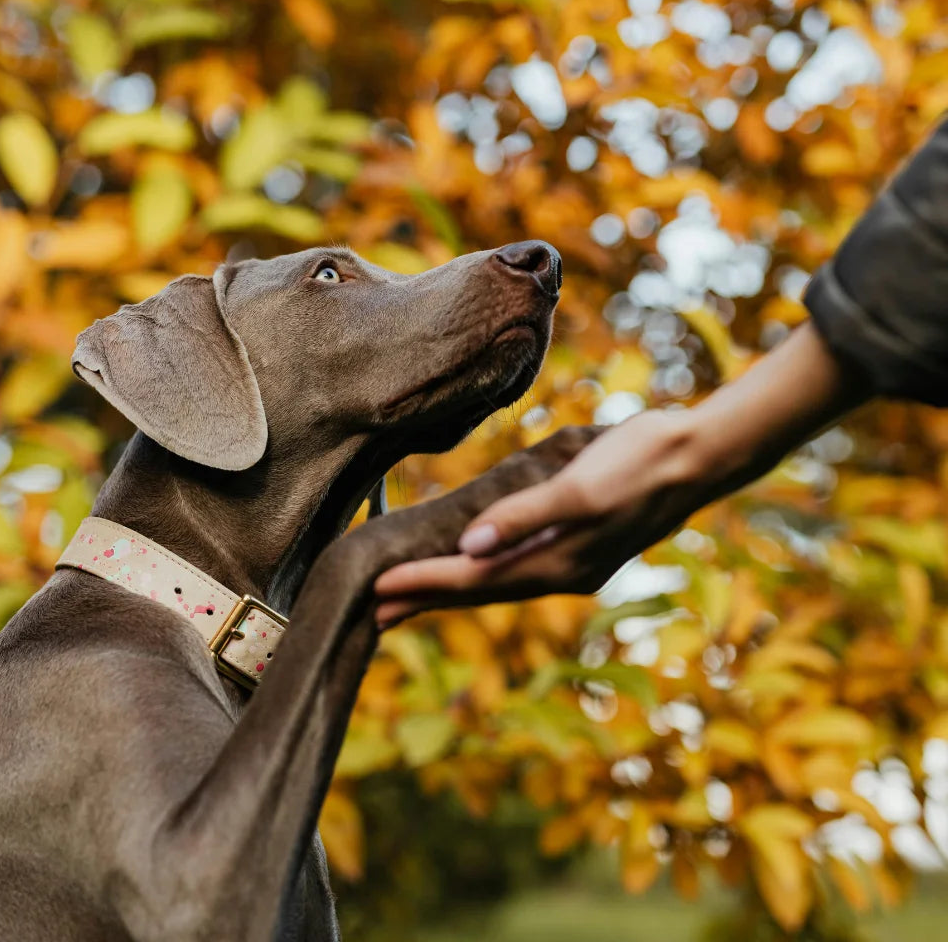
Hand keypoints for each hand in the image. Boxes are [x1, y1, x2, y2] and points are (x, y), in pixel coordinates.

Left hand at [374, 409, 707, 625]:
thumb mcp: (580, 488)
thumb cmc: (639, 463)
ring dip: (448, 590)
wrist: (697, 457)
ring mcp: (572, 561)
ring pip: (495, 583)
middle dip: (426, 600)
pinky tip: (467, 566)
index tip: (375, 588)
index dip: (424, 583)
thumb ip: (525, 517)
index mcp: (559, 562)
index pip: (474, 579)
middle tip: (371, 612)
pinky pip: (515, 567)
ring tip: (406, 597)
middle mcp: (562, 571)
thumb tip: (468, 547)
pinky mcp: (578, 544)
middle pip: (479, 592)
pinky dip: (482, 571)